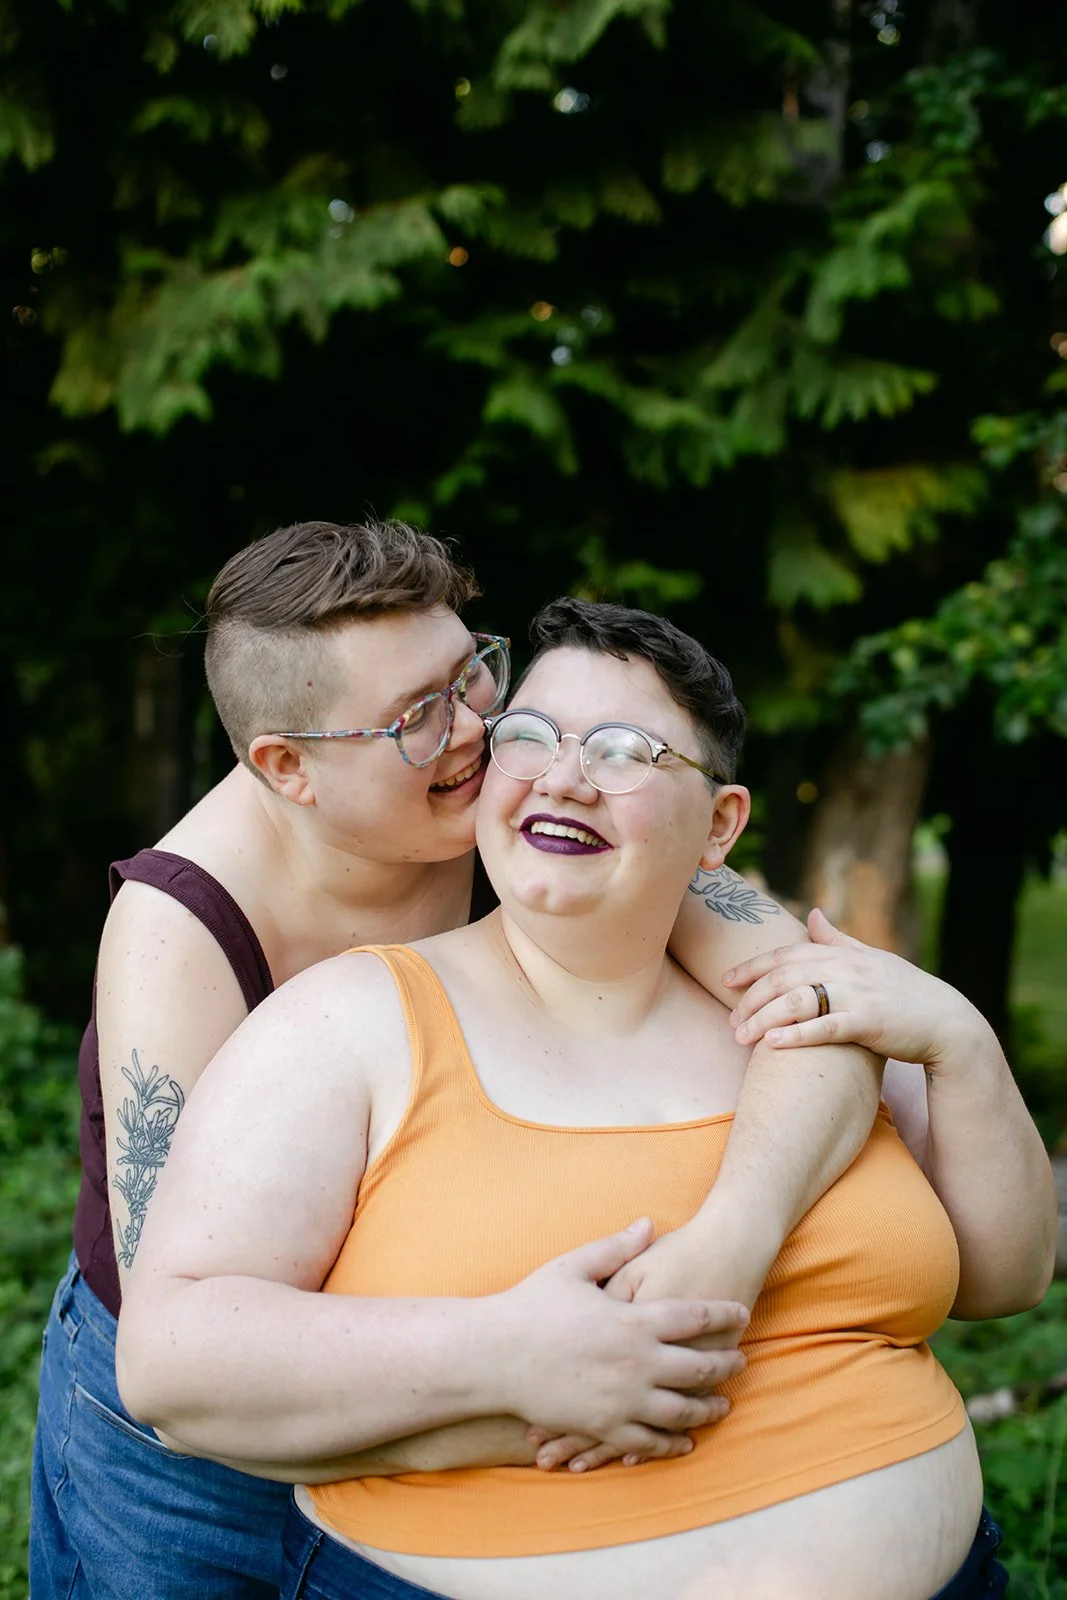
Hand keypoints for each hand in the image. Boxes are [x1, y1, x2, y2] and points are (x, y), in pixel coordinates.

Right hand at [497, 1219, 746, 1463]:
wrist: (491, 1356)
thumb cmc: (530, 1305)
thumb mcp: (573, 1267)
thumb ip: (616, 1248)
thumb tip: (649, 1223)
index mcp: (631, 1320)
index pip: (694, 1317)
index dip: (722, 1314)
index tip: (741, 1312)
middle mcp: (636, 1364)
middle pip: (699, 1367)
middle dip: (726, 1364)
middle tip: (742, 1361)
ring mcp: (622, 1401)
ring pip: (682, 1411)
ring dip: (708, 1408)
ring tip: (724, 1404)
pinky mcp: (603, 1427)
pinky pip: (649, 1440)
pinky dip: (672, 1441)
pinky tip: (684, 1440)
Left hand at [724, 908, 987, 1068]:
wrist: (946, 1022)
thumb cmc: (904, 992)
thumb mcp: (871, 959)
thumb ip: (838, 940)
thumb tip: (813, 914)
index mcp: (843, 953)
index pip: (787, 954)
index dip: (754, 966)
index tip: (726, 980)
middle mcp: (846, 968)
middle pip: (785, 977)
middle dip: (752, 998)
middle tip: (730, 1021)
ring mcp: (858, 994)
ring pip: (798, 1000)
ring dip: (764, 1018)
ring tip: (740, 1037)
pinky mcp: (869, 1022)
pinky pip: (825, 1027)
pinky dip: (797, 1034)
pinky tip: (773, 1044)